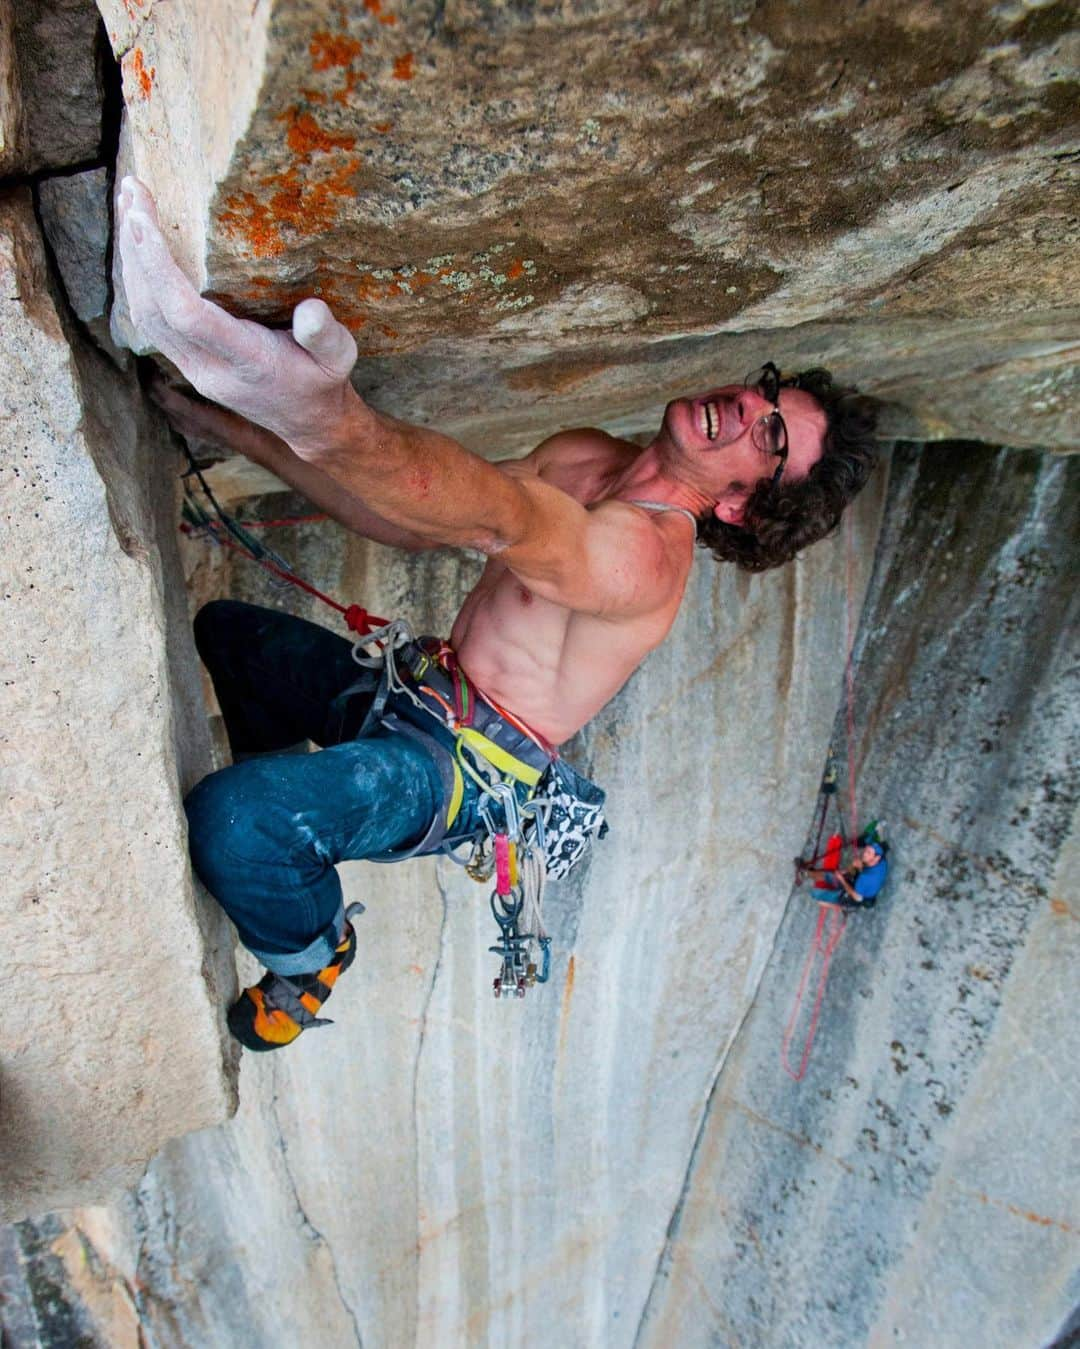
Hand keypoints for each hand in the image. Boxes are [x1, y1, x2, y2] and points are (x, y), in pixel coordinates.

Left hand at [116, 177, 359, 454]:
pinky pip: (149, 319)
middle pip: (152, 309)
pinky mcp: (186, 361)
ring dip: (130, 260)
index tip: (145, 218)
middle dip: (136, 248)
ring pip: (143, 315)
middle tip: (131, 192)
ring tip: (128, 206)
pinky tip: (137, 243)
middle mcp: (209, 368)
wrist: (308, 422)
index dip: (158, 266)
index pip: (186, 314)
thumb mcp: (340, 357)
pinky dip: (138, 277)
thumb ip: (326, 335)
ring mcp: (192, 367)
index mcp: (246, 361)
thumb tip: (310, 308)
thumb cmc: (323, 380)